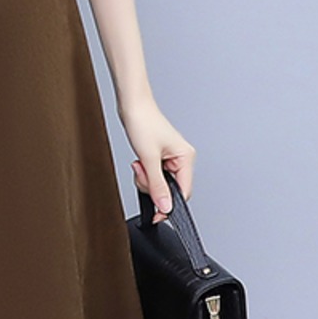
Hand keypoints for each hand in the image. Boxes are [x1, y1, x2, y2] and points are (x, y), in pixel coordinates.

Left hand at [117, 95, 195, 223]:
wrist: (131, 105)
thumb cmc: (143, 122)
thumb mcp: (148, 159)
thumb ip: (157, 186)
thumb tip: (165, 207)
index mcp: (186, 158)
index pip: (184, 192)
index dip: (169, 204)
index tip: (157, 213)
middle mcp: (181, 158)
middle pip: (169, 189)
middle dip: (152, 184)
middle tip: (142, 170)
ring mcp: (170, 158)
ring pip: (159, 183)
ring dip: (146, 178)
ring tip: (139, 162)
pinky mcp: (159, 156)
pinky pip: (153, 174)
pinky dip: (144, 172)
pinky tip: (139, 161)